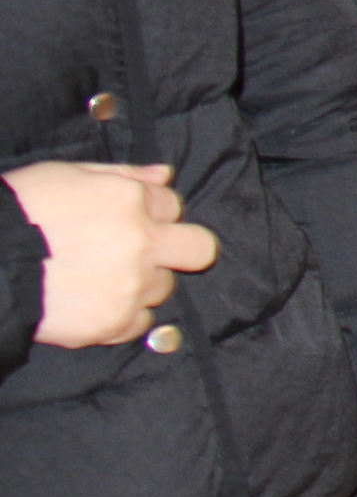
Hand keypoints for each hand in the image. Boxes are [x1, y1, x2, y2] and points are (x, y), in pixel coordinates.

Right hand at [7, 162, 218, 348]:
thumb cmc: (17, 211)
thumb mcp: (64, 175)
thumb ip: (123, 174)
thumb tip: (165, 175)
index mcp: (130, 200)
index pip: (172, 203)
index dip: (151, 212)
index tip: (126, 220)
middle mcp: (141, 242)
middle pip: (199, 248)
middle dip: (180, 248)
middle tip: (145, 253)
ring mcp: (130, 286)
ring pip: (164, 287)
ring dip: (142, 283)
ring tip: (98, 280)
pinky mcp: (113, 323)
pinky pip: (141, 323)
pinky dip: (123, 316)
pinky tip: (94, 305)